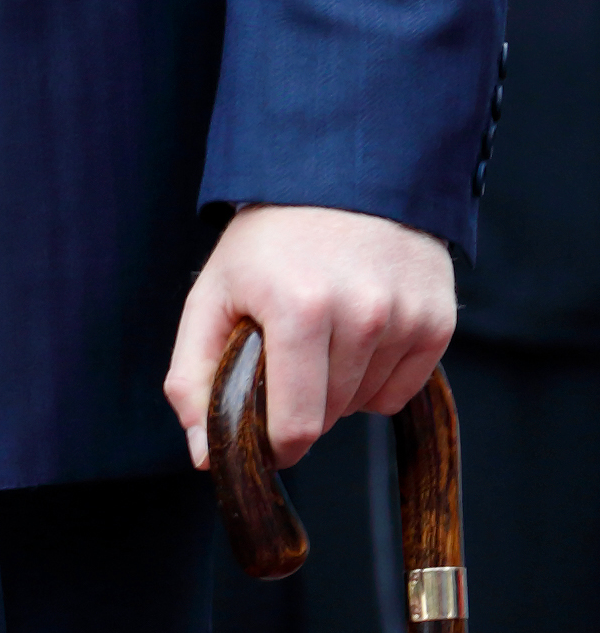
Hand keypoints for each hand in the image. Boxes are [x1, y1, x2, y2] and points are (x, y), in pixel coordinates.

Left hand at [164, 203, 455, 470]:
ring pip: (363, 405)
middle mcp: (362, 315)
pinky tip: (354, 334)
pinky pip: (399, 392)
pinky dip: (372, 379)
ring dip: (335, 388)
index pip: (295, 424)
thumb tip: (201, 454)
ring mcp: (406, 318)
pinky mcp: (438, 323)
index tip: (260, 438)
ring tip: (319, 331)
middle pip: (328, 417)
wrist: (341, 178)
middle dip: (297, 402)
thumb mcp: (213, 294)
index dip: (274, 445)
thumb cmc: (268, 242)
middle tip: (281, 352)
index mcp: (298, 309)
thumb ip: (194, 375)